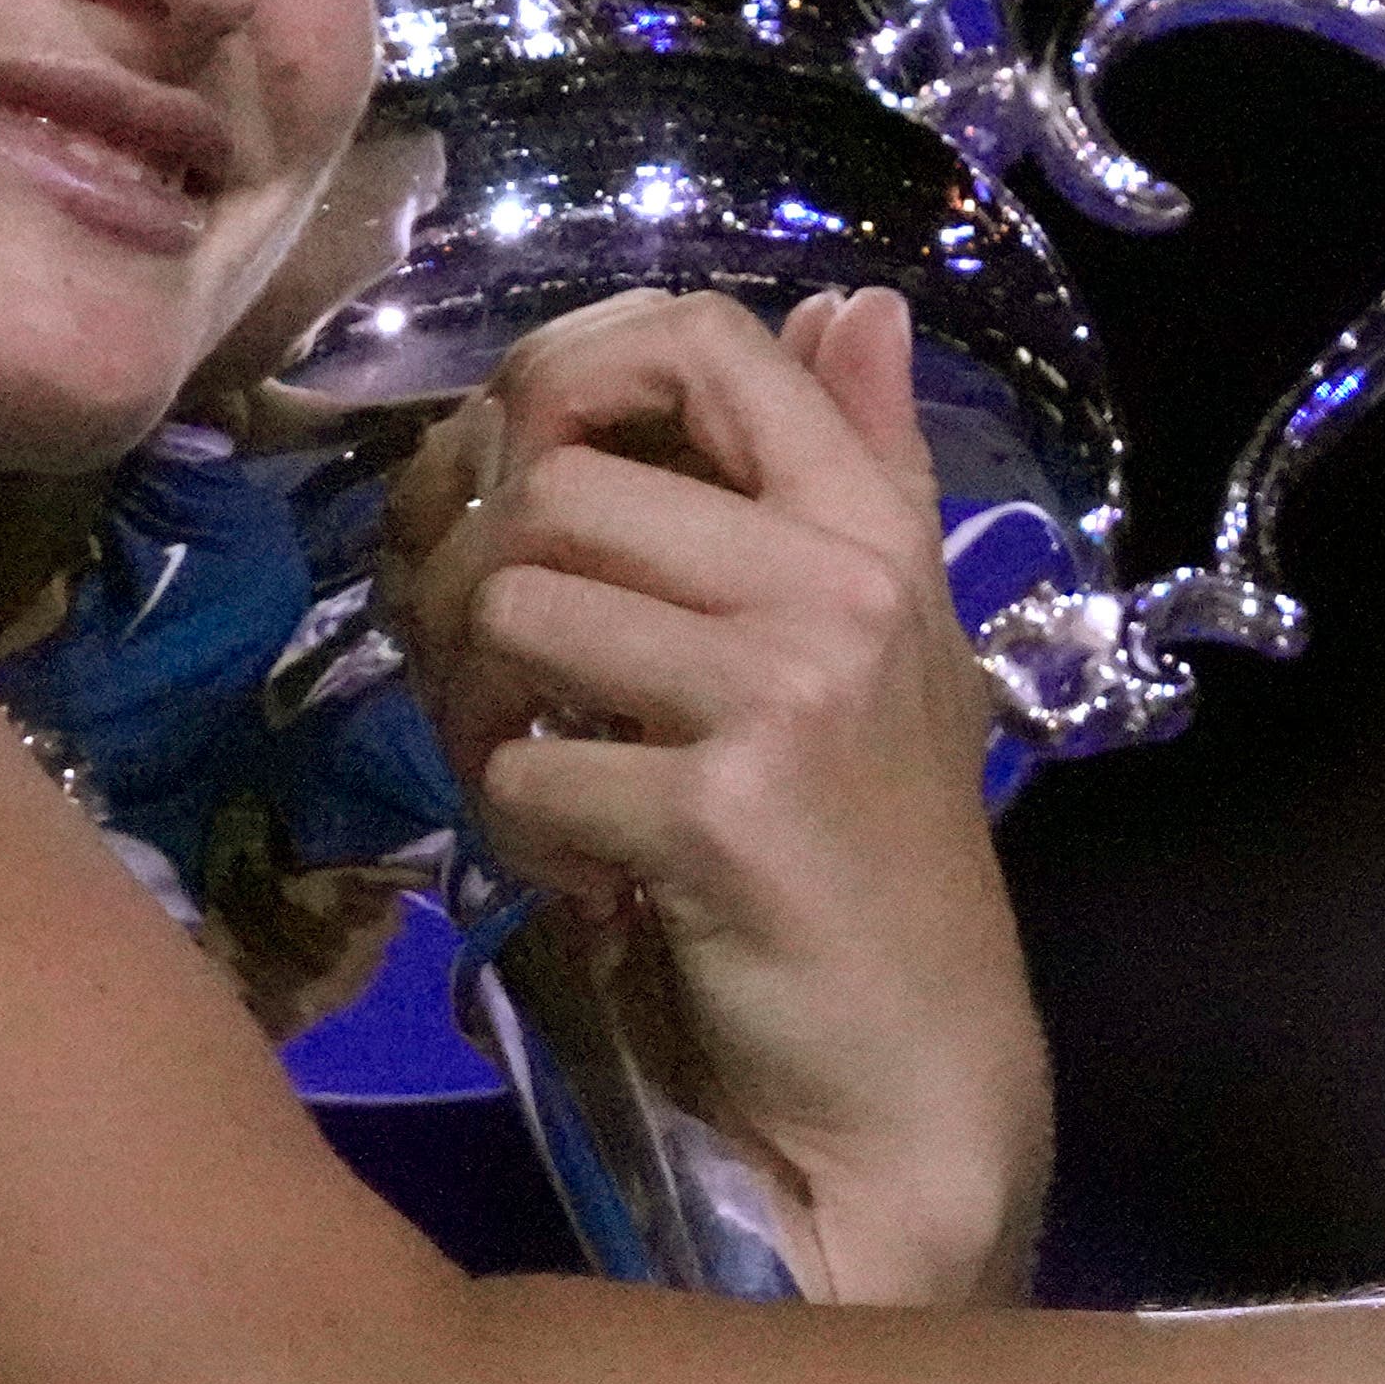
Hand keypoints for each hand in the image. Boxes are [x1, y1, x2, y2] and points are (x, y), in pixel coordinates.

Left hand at [385, 288, 1050, 1307]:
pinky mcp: (722, 810)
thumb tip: (851, 302)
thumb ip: (860, 468)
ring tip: (543, 775)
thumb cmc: (872, 863)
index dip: (562, 376)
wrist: (911, 1082)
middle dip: (473, 575)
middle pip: (556, 477)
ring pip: (516, 604)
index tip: (520, 478)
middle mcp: (840, 581)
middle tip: (495, 679)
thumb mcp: (886, 647)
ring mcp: (787, 691)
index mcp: (871, 526)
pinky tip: (589, 874)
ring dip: (479, 705)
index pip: (704, 337)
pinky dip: (519, 832)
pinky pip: (523, 764)